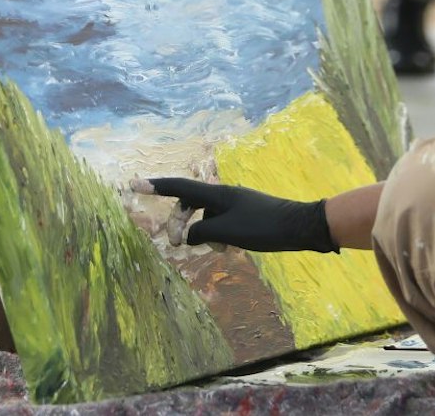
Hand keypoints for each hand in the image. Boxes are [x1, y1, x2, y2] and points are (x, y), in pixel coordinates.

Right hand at [145, 178, 336, 252]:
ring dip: (202, 234)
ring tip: (216, 249)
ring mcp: (234, 204)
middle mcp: (223, 195)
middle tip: (176, 245)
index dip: (155, 187)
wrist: (300, 227)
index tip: (133, 184)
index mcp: (216, 194)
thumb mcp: (226, 232)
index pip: (179, 188)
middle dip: (179, 223)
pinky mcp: (244, 215)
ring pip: (204, 217)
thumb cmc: (264, 228)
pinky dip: (217, 236)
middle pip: (189, 205)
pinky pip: (220, 223)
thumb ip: (201, 232)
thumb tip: (190, 235)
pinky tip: (229, 249)